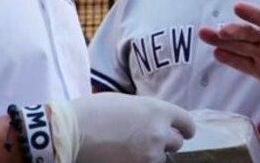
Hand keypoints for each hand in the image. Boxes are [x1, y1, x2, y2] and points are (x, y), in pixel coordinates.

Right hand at [60, 93, 194, 162]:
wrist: (73, 132)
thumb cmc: (94, 112)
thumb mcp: (127, 102)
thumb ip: (147, 112)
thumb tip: (155, 121)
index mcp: (157, 110)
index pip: (186, 122)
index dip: (185, 128)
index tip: (184, 132)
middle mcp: (159, 132)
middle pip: (176, 142)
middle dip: (165, 142)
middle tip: (147, 141)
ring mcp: (150, 154)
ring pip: (161, 158)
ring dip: (151, 155)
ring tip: (129, 149)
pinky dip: (140, 162)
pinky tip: (124, 157)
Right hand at [197, 2, 259, 97]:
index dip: (254, 13)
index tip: (238, 7)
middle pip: (249, 33)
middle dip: (235, 31)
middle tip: (221, 30)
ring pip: (239, 45)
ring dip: (222, 40)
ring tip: (204, 34)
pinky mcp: (256, 68)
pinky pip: (241, 63)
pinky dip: (229, 59)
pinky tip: (216, 52)